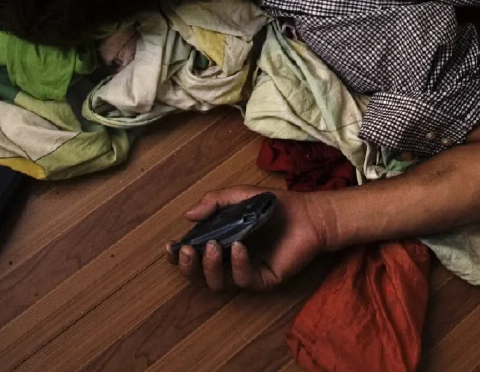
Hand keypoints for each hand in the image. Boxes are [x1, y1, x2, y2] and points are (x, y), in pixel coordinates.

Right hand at [168, 186, 330, 291]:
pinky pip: (243, 279)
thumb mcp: (240, 196)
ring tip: (210, 247)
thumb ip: (215, 202)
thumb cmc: (274, 205)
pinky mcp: (263, 279)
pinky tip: (239, 247)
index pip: (193, 256)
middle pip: (199, 276)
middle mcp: (229, 261)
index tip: (171, 246)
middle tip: (188, 251)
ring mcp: (246, 272)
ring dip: (209, 268)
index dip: (178, 255)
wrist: (308, 213)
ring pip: (217, 283)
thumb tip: (188, 215)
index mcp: (220, 243)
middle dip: (188, 266)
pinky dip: (237, 264)